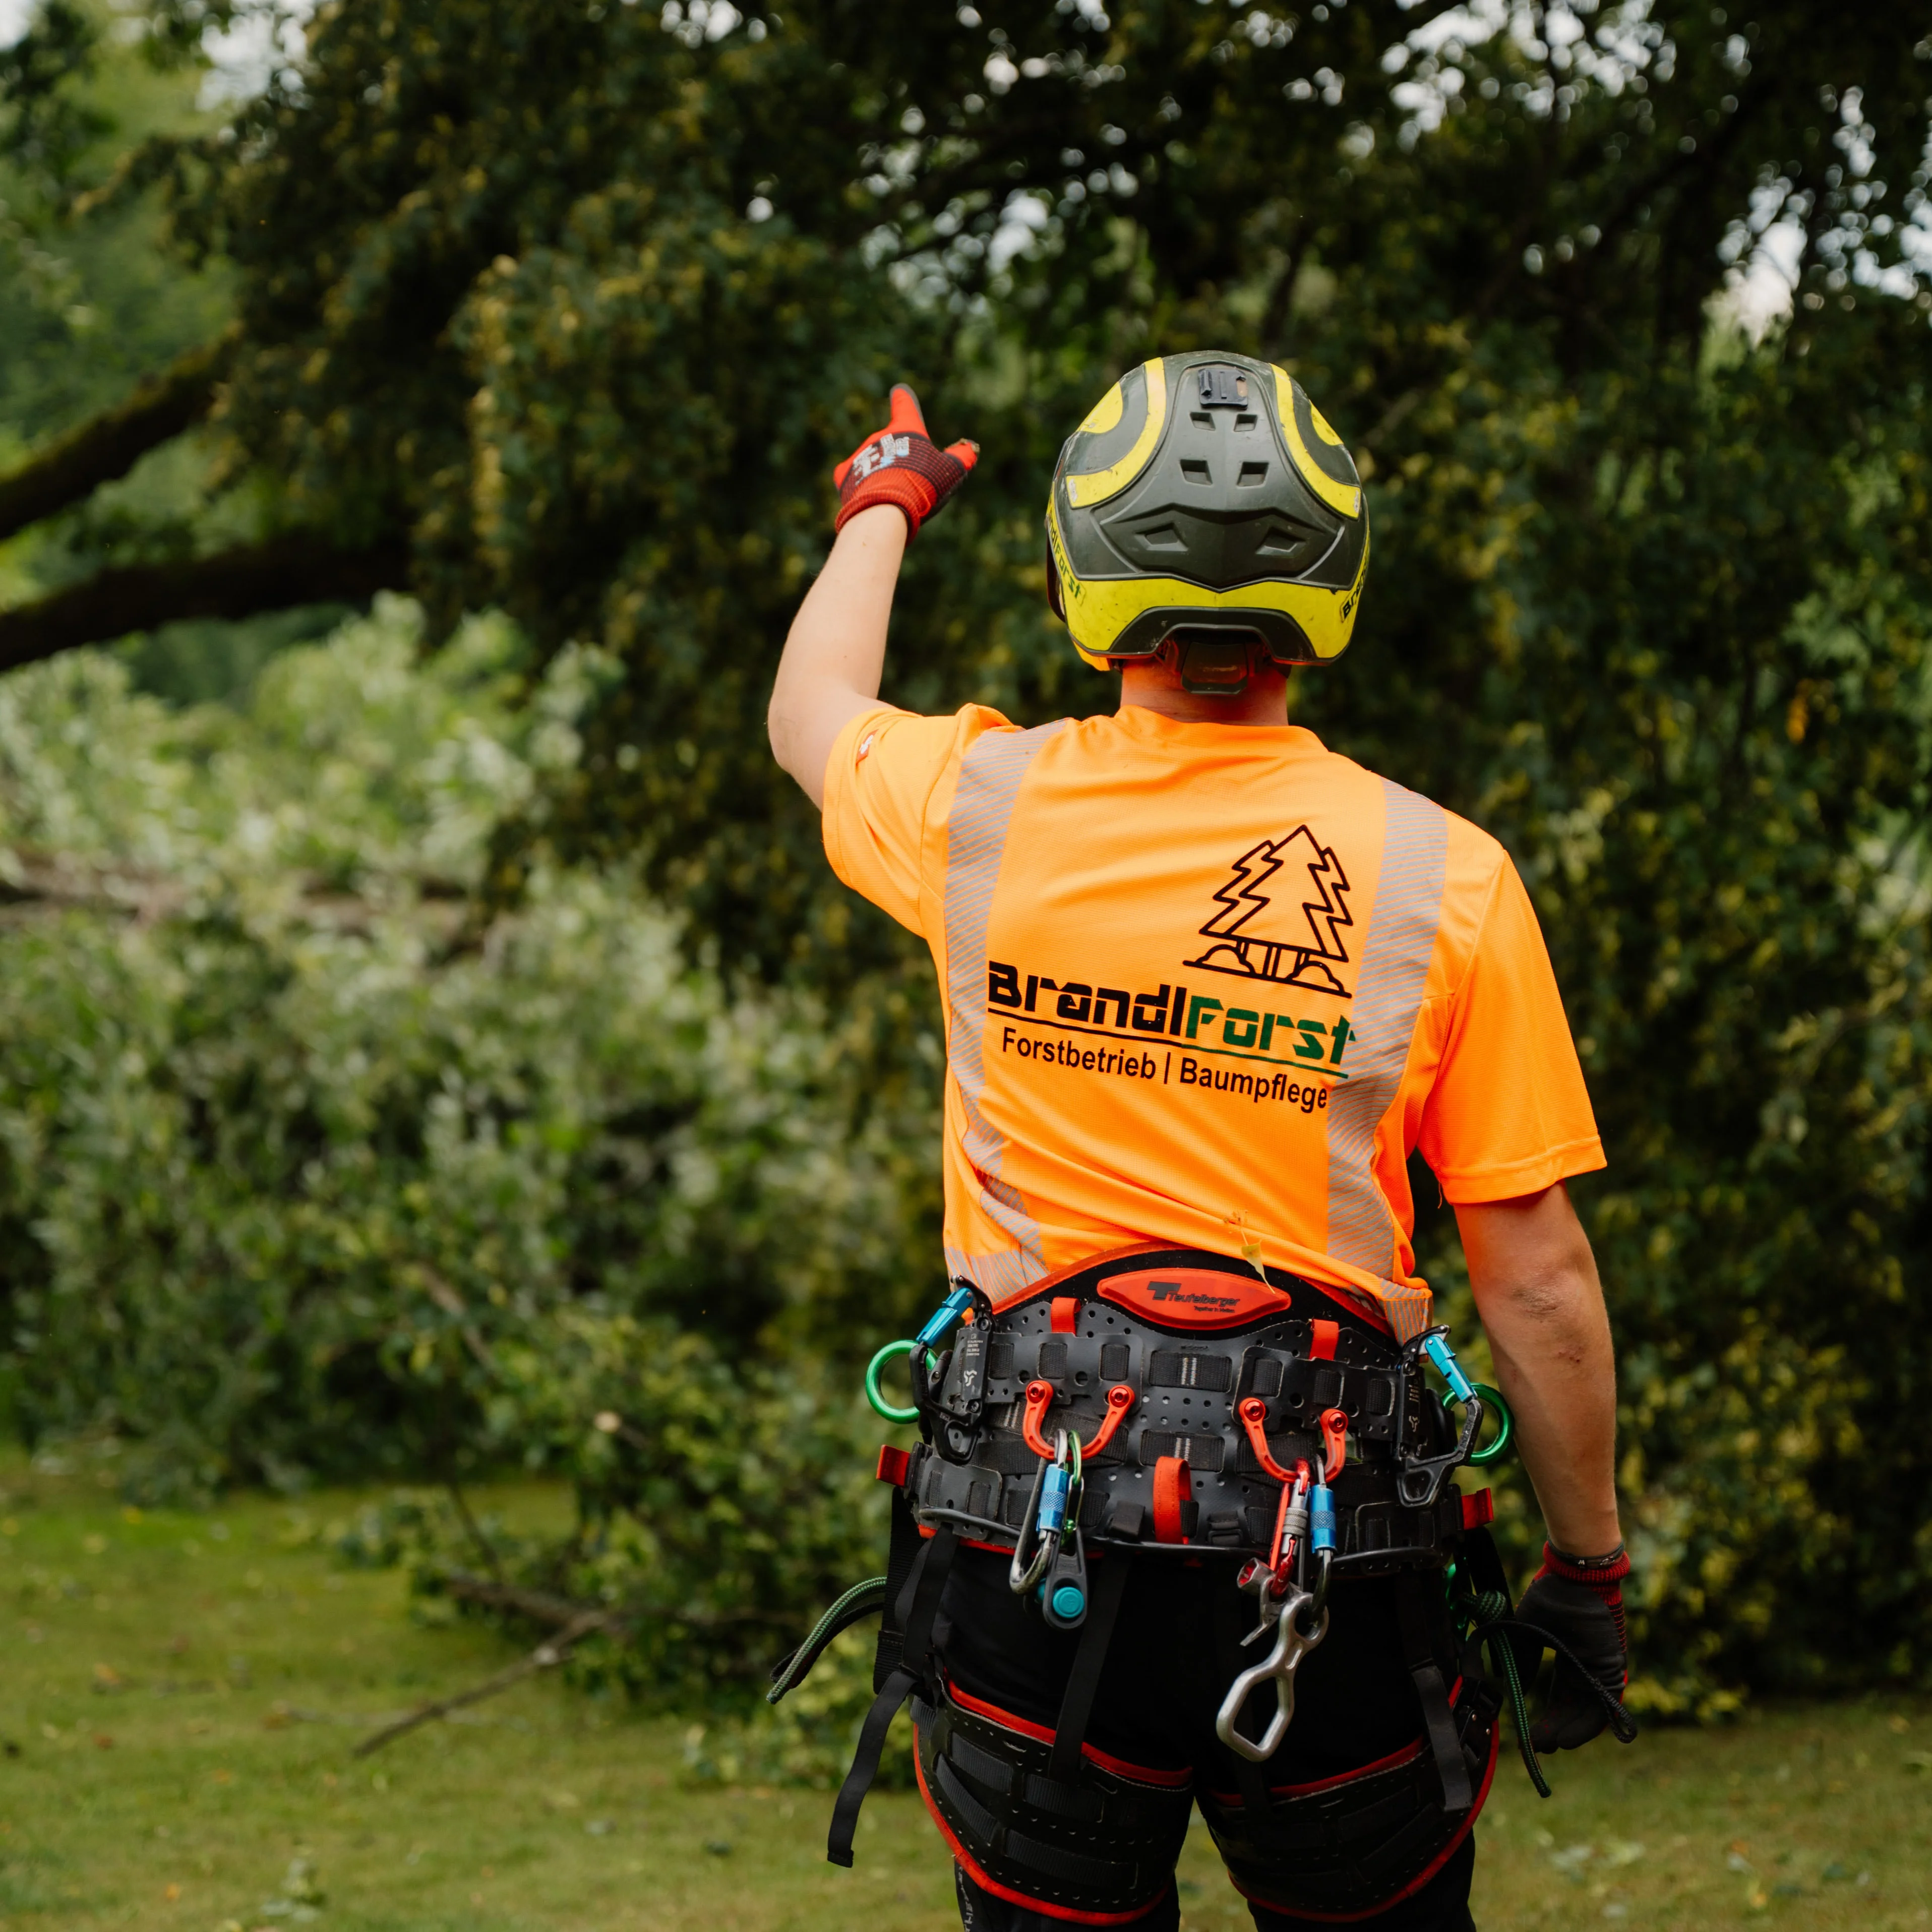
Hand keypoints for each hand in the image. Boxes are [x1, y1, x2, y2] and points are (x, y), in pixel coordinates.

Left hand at [833, 385, 977, 539]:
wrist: (885, 509)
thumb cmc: (922, 485)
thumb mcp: (950, 472)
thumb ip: (961, 458)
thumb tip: (969, 450)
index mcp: (905, 429)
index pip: (905, 406)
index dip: (903, 399)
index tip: (899, 391)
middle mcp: (879, 436)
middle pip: (890, 443)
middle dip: (897, 459)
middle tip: (908, 483)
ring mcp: (860, 453)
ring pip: (872, 460)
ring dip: (880, 474)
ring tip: (891, 497)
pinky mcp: (845, 473)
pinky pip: (852, 474)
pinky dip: (860, 483)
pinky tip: (867, 494)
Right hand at [1511, 1543, 1631, 1750]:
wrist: (1575, 1575)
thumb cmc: (1552, 1595)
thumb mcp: (1528, 1629)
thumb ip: (1521, 1657)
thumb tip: (1510, 1685)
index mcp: (1569, 1658)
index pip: (1560, 1699)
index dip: (1546, 1719)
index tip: (1529, 1736)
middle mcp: (1587, 1668)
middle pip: (1574, 1710)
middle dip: (1555, 1731)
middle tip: (1536, 1748)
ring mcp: (1602, 1669)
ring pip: (1590, 1713)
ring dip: (1570, 1733)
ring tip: (1549, 1747)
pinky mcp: (1613, 1668)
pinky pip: (1604, 1706)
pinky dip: (1588, 1726)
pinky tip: (1567, 1738)